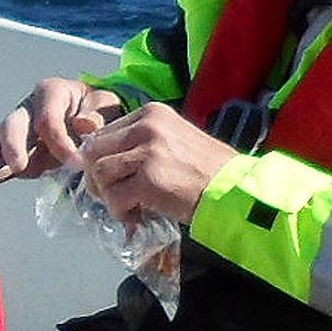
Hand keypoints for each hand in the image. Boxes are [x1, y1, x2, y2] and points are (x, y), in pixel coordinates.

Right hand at [0, 77, 129, 193]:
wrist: (96, 119)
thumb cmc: (99, 110)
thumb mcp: (106, 105)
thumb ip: (98, 112)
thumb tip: (84, 123)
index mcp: (51, 93)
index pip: (48, 118)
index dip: (60, 141)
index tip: (77, 163)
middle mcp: (28, 109)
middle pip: (14, 124)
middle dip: (13, 145)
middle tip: (18, 166)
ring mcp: (18, 132)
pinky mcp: (15, 154)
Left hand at [76, 104, 234, 228]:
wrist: (236, 190)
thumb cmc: (210, 170)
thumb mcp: (175, 138)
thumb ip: (143, 142)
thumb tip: (107, 158)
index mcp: (152, 113)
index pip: (105, 132)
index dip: (102, 158)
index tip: (113, 177)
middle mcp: (147, 127)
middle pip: (95, 150)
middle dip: (97, 177)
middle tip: (110, 195)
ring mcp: (147, 153)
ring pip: (100, 173)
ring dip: (108, 196)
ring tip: (127, 207)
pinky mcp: (148, 181)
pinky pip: (114, 197)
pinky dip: (119, 211)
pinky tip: (135, 217)